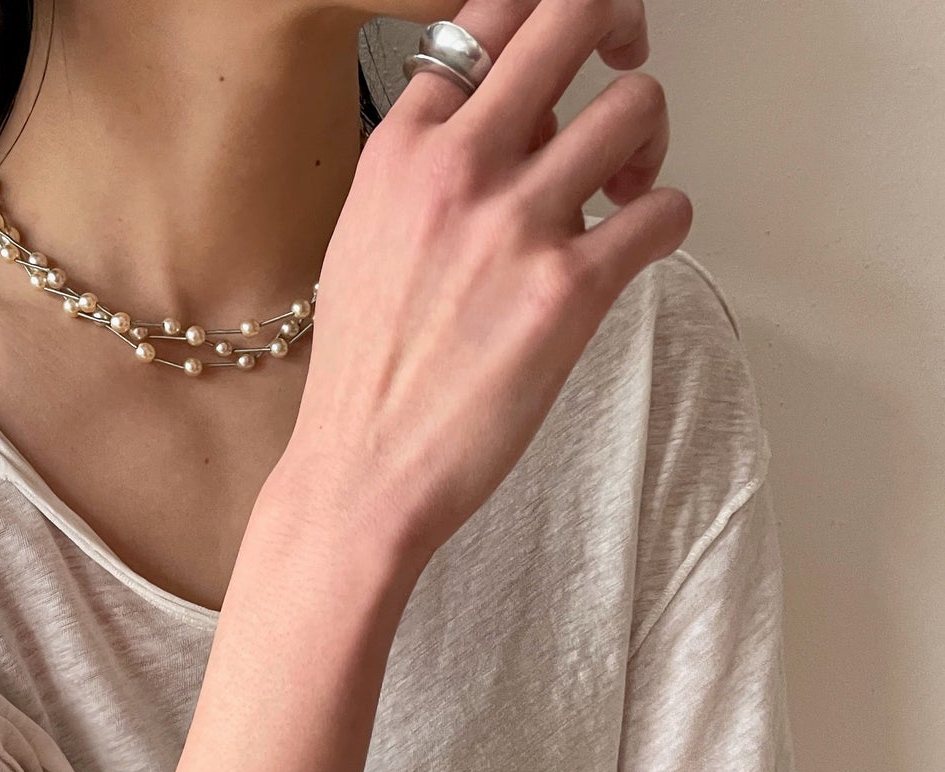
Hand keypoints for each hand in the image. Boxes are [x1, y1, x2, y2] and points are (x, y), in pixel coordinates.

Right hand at [285, 0, 687, 564]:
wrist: (359, 471)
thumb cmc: (363, 375)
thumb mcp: (364, 241)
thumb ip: (429, 171)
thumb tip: (510, 131)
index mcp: (400, 149)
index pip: (491, 13)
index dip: (551, 13)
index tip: (576, 45)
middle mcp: (458, 167)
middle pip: (572, 15)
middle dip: (619, 25)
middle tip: (625, 70)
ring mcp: (516, 225)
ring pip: (636, 106)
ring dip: (650, 139)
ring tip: (626, 188)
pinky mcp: (569, 290)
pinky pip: (666, 210)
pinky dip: (667, 221)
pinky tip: (635, 251)